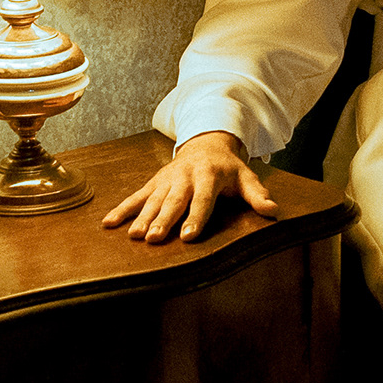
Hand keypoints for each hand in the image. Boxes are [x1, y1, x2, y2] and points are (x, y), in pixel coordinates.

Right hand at [100, 131, 279, 245]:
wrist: (205, 144)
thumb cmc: (228, 168)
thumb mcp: (246, 177)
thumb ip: (257, 194)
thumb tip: (273, 210)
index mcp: (209, 175)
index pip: (202, 199)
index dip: (196, 217)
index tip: (188, 236)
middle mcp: (185, 176)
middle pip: (174, 201)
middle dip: (163, 220)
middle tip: (154, 239)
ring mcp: (167, 179)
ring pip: (153, 200)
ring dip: (142, 217)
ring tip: (133, 236)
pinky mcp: (154, 182)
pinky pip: (136, 196)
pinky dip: (122, 209)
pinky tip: (109, 224)